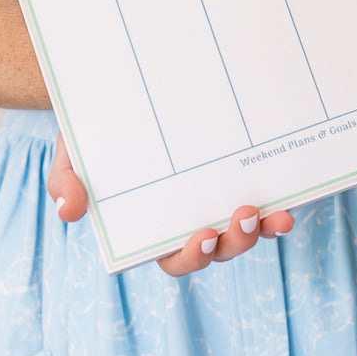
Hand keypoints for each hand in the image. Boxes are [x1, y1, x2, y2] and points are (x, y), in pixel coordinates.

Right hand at [46, 133, 293, 276]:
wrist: (118, 97)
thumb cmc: (92, 135)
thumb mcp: (71, 154)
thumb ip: (66, 182)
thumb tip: (70, 212)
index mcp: (153, 229)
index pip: (175, 258)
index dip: (193, 255)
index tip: (205, 235)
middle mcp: (190, 222)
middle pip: (219, 250)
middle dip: (236, 242)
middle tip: (245, 216)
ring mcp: (218, 204)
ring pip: (246, 232)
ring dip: (263, 230)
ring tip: (274, 215)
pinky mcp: (239, 181)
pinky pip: (264, 204)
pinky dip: (276, 209)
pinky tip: (290, 203)